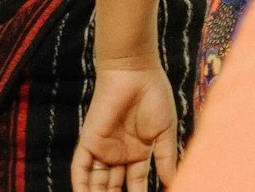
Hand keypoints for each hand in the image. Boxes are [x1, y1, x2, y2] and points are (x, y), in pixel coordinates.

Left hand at [71, 63, 178, 191]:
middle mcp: (119, 155)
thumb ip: (166, 158)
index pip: (136, 183)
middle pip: (114, 187)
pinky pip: (80, 169)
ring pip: (97, 182)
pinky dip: (81, 185)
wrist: (135, 73)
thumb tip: (173, 182)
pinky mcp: (88, 143)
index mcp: (138, 153)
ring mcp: (103, 150)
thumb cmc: (154, 97)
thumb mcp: (164, 132)